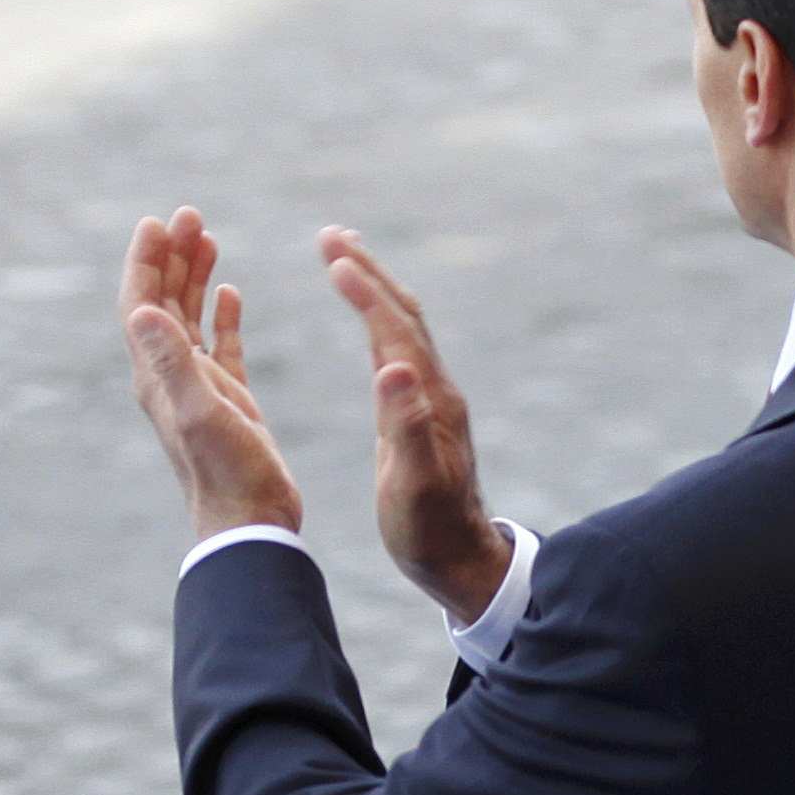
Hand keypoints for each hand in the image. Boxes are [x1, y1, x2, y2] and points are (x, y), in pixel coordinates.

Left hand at [119, 206, 305, 543]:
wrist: (250, 523)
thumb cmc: (226, 474)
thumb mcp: (198, 412)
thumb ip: (171, 361)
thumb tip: (141, 309)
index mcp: (156, 375)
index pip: (140, 304)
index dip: (144, 262)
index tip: (158, 221)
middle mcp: (169, 377)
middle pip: (161, 302)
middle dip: (171, 256)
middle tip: (189, 214)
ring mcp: (198, 388)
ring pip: (189, 317)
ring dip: (194, 277)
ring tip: (207, 236)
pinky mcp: (228, 401)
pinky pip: (219, 346)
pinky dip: (222, 315)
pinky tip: (231, 291)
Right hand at [320, 228, 512, 624]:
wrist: (463, 559)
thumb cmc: (429, 531)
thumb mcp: (412, 485)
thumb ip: (405, 426)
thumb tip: (395, 368)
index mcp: (429, 402)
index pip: (394, 331)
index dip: (365, 292)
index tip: (333, 257)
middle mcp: (437, 390)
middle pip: (403, 315)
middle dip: (368, 271)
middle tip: (331, 235)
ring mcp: (434, 399)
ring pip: (404, 328)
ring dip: (375, 288)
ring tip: (345, 259)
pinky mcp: (428, 412)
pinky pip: (402, 350)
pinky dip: (381, 321)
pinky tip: (368, 320)